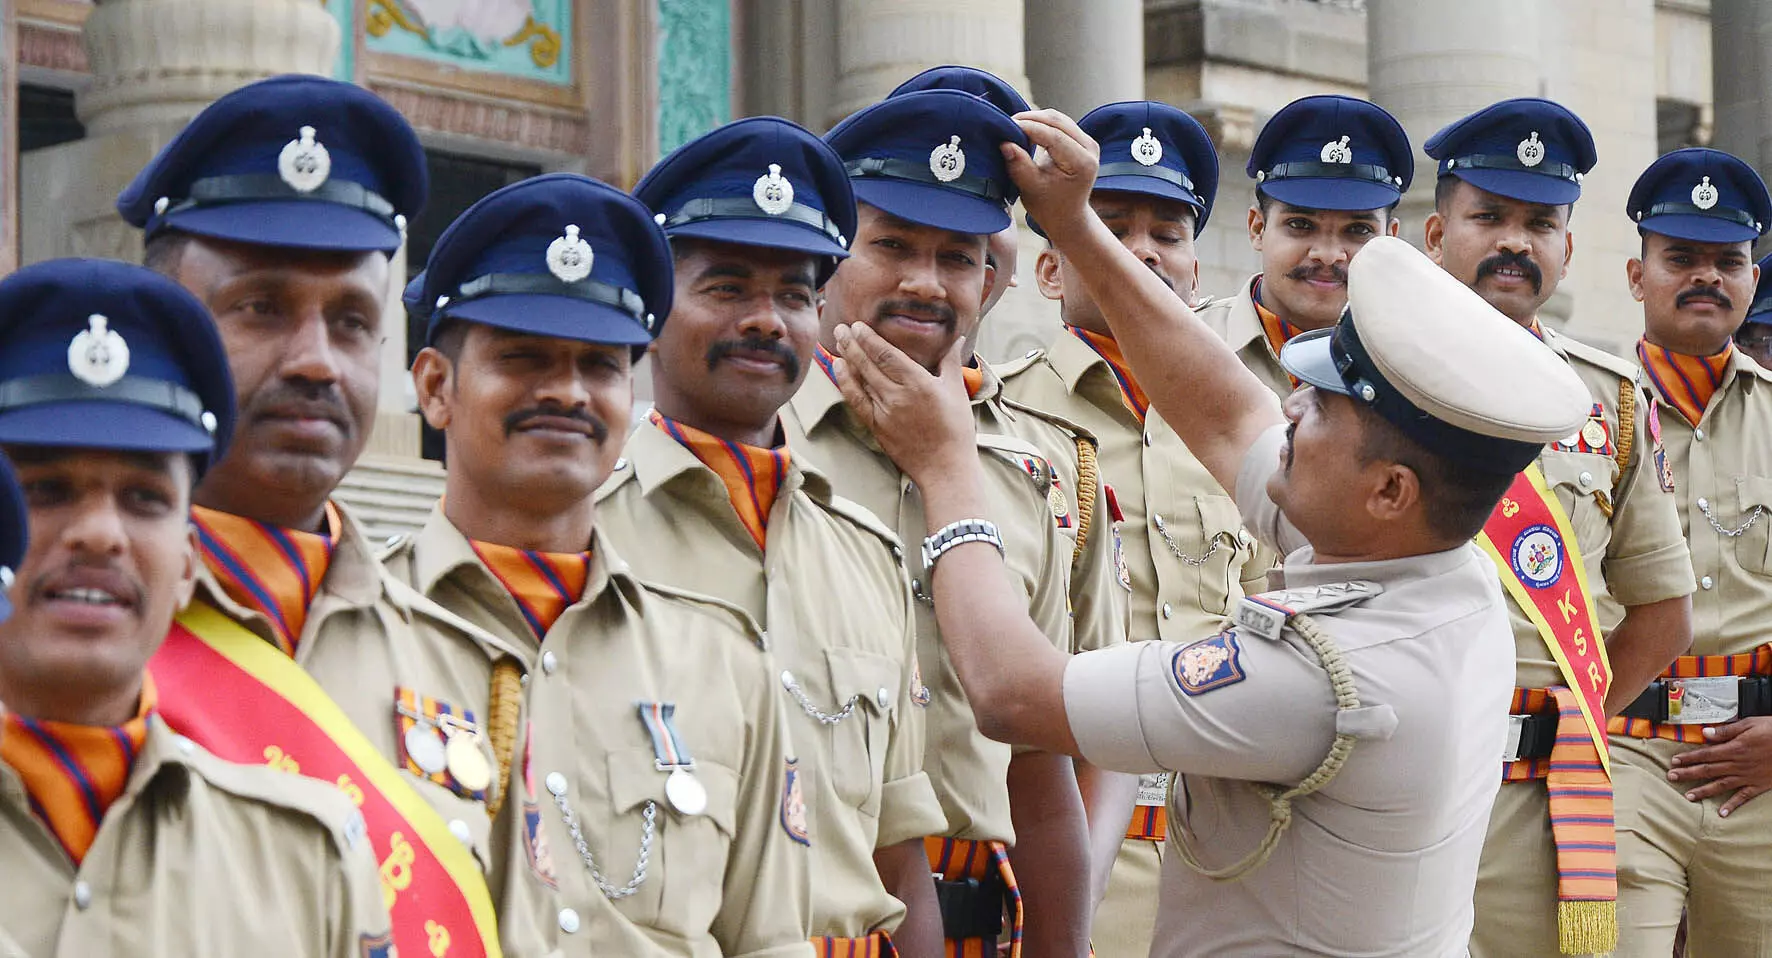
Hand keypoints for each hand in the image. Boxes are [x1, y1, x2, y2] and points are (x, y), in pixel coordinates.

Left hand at [829, 323, 976, 485]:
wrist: (945, 467)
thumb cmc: (955, 431)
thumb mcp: (957, 391)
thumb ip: (951, 362)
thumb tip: (956, 340)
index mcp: (919, 383)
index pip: (887, 354)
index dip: (870, 338)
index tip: (859, 326)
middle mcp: (898, 396)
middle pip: (869, 364)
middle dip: (852, 343)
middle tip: (840, 328)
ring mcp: (885, 412)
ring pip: (860, 380)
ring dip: (847, 359)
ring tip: (838, 342)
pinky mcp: (877, 426)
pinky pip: (856, 400)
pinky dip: (846, 383)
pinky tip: (840, 369)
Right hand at [1002, 109, 1099, 242]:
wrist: (1067, 216)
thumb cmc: (1049, 207)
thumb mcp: (1031, 189)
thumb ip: (1019, 166)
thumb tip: (1005, 143)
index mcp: (1082, 163)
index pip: (1054, 136)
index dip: (1028, 128)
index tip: (1006, 127)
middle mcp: (1090, 148)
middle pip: (1057, 121)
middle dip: (1030, 119)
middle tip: (1005, 123)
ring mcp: (1087, 142)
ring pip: (1058, 119)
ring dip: (1034, 119)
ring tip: (1012, 126)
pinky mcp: (1080, 140)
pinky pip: (1059, 123)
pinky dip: (1040, 123)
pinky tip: (1023, 129)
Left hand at [1667, 715, 1771, 815]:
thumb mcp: (1750, 724)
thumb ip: (1727, 730)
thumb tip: (1706, 733)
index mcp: (1734, 748)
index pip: (1705, 754)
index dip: (1689, 758)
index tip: (1674, 761)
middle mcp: (1738, 764)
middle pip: (1708, 770)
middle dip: (1688, 774)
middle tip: (1671, 778)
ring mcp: (1748, 776)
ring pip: (1721, 785)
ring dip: (1704, 791)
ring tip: (1688, 796)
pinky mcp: (1759, 785)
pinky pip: (1744, 797)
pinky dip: (1732, 806)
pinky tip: (1722, 813)